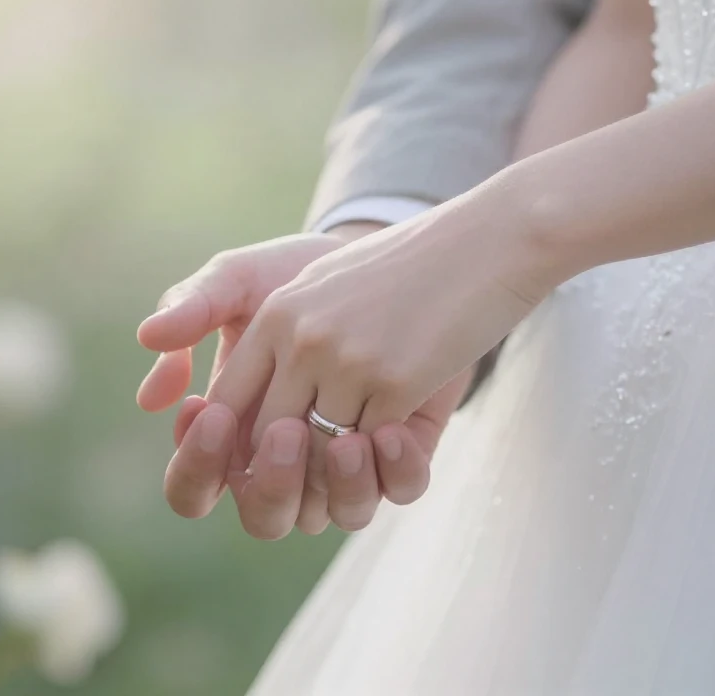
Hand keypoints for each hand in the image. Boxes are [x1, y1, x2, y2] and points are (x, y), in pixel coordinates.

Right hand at [136, 227, 466, 537]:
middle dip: (271, 485)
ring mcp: (344, 466)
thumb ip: (194, 307)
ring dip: (338, 485)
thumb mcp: (240, 280)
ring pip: (335, 516)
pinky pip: (398, 490)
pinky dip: (392, 470)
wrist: (376, 254)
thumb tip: (148, 338)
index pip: (194, 486)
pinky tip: (390, 429)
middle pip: (265, 519)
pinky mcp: (401, 454)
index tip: (209, 413)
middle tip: (283, 432)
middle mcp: (285, 464)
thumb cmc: (291, 276)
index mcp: (231, 435)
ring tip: (348, 436)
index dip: (197, 464)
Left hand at [204, 207, 544, 476]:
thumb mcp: (325, 286)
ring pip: (317, 453)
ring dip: (339, 465)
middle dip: (288, 467)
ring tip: (360, 453)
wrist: (485, 242)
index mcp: (276, 313)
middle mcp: (300, 339)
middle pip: (266, 438)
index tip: (267, 454)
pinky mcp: (395, 383)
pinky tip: (402, 432)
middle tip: (316, 472)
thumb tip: (247, 403)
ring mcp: (346, 362)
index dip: (238, 440)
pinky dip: (384, 454)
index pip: (229, 399)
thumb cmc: (407, 267)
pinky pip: (371, 450)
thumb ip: (282, 337)